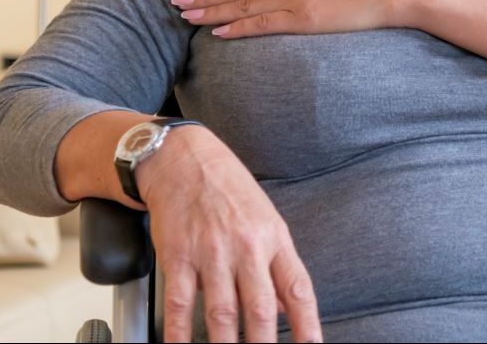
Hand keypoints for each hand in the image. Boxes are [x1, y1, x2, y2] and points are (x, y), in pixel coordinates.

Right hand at [135, 125, 320, 342]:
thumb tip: (285, 309)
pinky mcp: (179, 255)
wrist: (184, 159)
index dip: (307, 324)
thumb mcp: (266, 220)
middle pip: (260, 307)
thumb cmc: (228, 189)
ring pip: (222, 312)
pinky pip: (180, 303)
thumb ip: (276, 266)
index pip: (298, 289)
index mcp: (274, 239)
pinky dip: (179, 333)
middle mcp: (246, 247)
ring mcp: (212, 253)